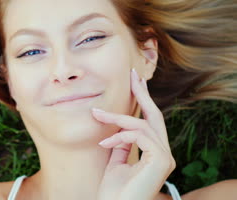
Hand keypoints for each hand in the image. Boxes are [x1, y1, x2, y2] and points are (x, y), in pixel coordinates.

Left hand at [92, 68, 175, 199]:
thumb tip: (116, 128)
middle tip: (132, 74)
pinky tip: (105, 143)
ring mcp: (165, 157)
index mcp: (154, 152)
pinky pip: (140, 136)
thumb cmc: (113, 191)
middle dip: (142, 93)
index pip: (149, 121)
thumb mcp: (115, 160)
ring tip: (96, 115)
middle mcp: (164, 153)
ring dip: (117, 118)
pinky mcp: (161, 161)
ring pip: (142, 125)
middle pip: (154, 116)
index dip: (143, 100)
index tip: (135, 81)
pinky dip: (120, 135)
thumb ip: (120, 143)